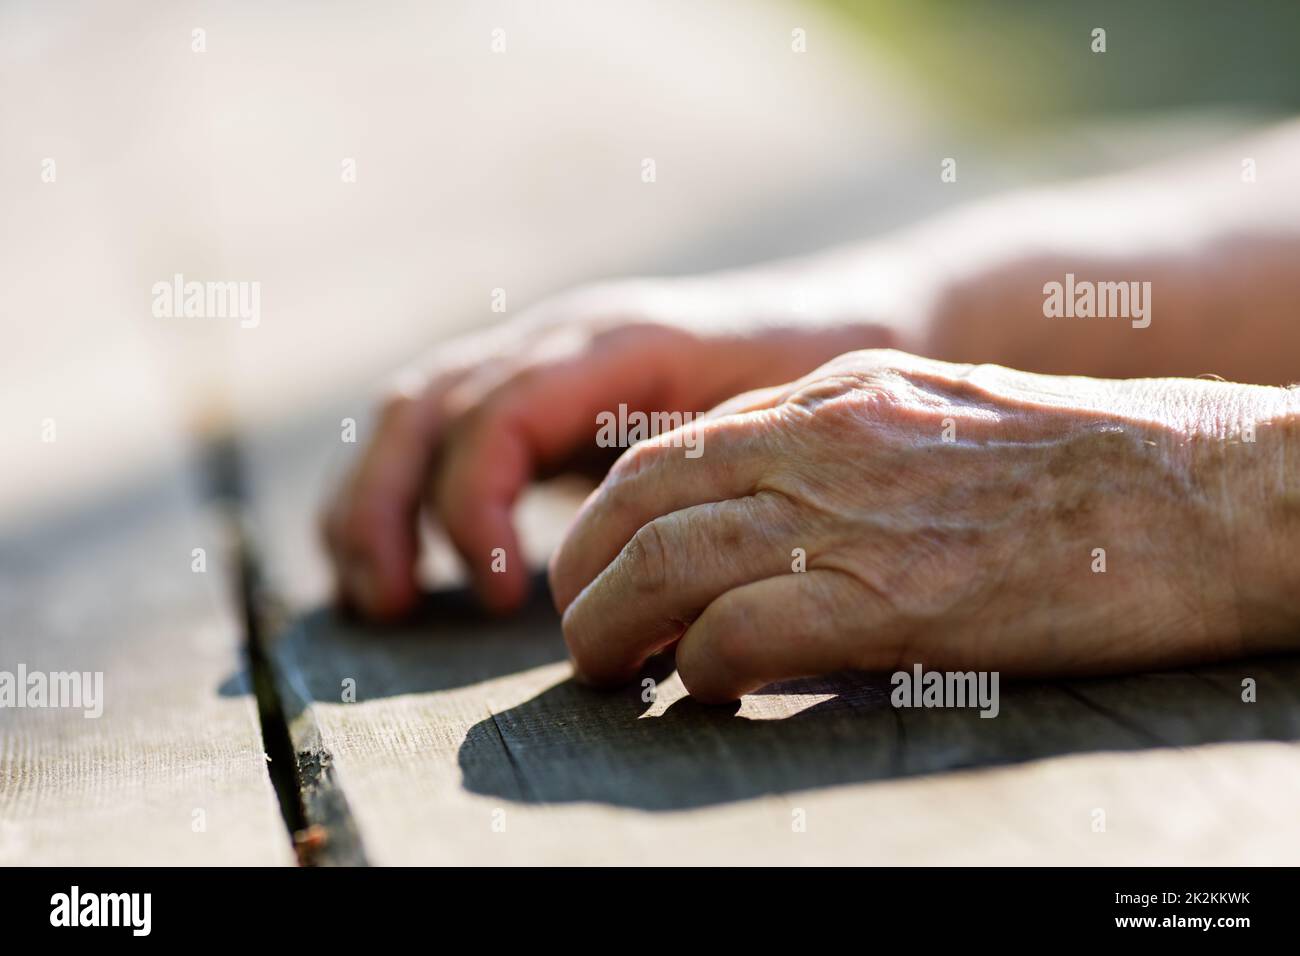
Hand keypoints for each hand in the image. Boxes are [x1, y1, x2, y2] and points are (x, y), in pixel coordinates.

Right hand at [321, 278, 892, 617]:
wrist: (843, 312)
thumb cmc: (815, 375)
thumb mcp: (765, 422)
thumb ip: (690, 476)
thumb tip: (626, 578)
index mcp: (612, 343)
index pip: (499, 414)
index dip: (474, 505)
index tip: (498, 596)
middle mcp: (557, 339)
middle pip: (425, 404)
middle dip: (385, 506)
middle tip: (388, 605)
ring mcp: (539, 356)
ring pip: (414, 410)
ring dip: (373, 500)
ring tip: (375, 595)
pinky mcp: (538, 392)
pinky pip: (440, 427)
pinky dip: (401, 490)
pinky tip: (400, 560)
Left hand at [549, 349, 1299, 701]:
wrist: (1210, 489)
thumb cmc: (1090, 464)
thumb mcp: (943, 415)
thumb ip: (850, 448)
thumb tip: (772, 512)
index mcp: (840, 393)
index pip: (677, 444)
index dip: (618, 513)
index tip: (606, 565)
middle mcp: (829, 435)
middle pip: (642, 495)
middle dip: (585, 566)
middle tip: (580, 629)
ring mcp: (858, 510)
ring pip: (666, 560)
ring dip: (610, 625)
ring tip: (605, 672)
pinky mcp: (899, 596)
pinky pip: (744, 630)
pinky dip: (702, 666)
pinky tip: (707, 690)